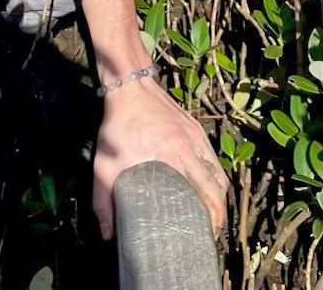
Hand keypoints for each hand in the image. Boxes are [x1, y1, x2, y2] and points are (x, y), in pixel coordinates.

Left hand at [92, 77, 228, 241]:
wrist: (129, 86)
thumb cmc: (118, 126)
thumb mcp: (105, 164)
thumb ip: (103, 200)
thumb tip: (107, 235)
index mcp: (173, 154)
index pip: (204, 190)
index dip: (211, 214)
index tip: (207, 234)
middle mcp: (190, 144)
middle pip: (216, 183)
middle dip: (219, 210)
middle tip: (212, 231)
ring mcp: (195, 134)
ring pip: (217, 170)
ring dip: (219, 193)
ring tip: (213, 214)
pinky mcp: (195, 127)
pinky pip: (211, 156)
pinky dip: (214, 175)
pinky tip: (208, 186)